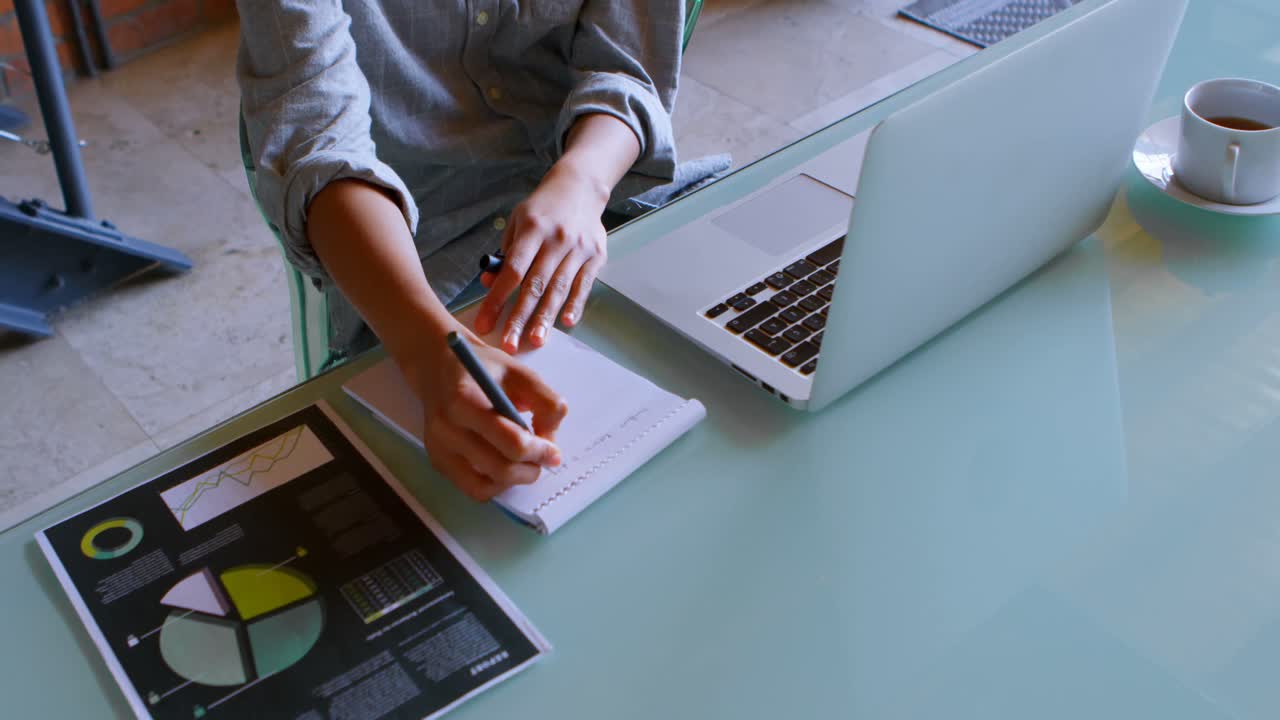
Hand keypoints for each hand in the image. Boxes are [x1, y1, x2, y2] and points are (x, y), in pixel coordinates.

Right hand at [400, 326, 567, 501]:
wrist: (439, 367)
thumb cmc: (483, 368)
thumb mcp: (520, 372)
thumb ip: (546, 402)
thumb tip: (550, 442)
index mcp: (465, 400)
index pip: (511, 442)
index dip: (540, 451)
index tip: (553, 451)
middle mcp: (446, 428)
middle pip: (500, 469)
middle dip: (531, 469)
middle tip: (543, 459)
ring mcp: (438, 448)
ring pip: (486, 486)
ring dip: (514, 480)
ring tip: (524, 462)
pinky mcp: (437, 461)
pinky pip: (472, 488)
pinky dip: (495, 484)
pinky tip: (505, 466)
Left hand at [475, 161, 607, 352]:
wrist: (580, 188)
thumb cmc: (543, 209)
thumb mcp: (518, 222)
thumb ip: (505, 253)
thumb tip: (490, 283)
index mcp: (532, 230)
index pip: (512, 270)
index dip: (497, 298)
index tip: (485, 322)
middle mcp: (556, 240)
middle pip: (535, 285)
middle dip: (519, 317)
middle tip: (508, 343)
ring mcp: (578, 249)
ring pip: (559, 289)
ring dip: (546, 318)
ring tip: (535, 340)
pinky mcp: (595, 256)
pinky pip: (583, 285)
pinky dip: (575, 304)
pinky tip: (566, 322)